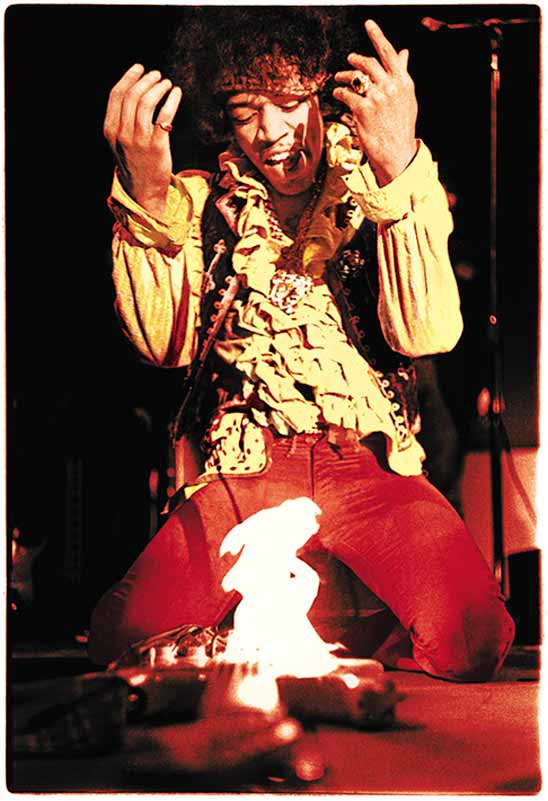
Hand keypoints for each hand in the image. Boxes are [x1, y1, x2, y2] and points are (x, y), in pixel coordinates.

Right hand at [103, 64, 181, 215]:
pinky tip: (176, 93)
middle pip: (132, 96)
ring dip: (158, 88)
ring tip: (167, 84)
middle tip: (157, 75)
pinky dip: (171, 100)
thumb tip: (134, 91)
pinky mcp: (157, 145)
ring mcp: (139, 140)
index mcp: (110, 130)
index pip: (116, 95)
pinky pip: (165, 115)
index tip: (139, 68)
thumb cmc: (134, 163)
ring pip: (147, 103)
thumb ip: (121, 120)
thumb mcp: (120, 142)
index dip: (128, 77)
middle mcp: (122, 133)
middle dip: (146, 80)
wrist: (144, 191)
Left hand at [333, 19, 417, 185]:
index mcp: (403, 81)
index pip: (389, 53)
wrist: (396, 152)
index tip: (369, 24)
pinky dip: (340, 92)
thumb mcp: (407, 98)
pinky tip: (339, 94)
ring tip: (339, 78)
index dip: (378, 36)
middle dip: (355, 59)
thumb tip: (403, 52)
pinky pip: (346, 93)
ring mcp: (376, 97)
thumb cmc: (401, 126)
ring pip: (355, 77)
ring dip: (344, 76)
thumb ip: (402, 73)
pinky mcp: (363, 109)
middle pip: (368, 63)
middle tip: (349, 60)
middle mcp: (390, 86)